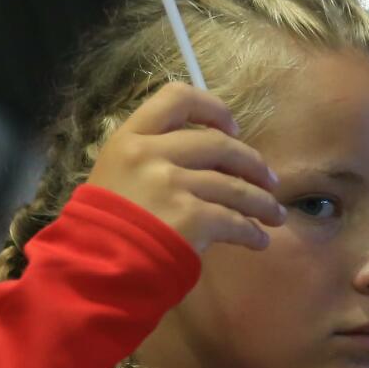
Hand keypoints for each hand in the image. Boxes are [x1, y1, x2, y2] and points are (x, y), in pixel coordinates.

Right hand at [85, 83, 283, 252]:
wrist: (93, 269)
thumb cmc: (103, 228)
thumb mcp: (114, 176)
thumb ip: (150, 158)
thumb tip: (205, 159)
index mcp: (130, 137)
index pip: (177, 98)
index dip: (213, 109)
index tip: (232, 128)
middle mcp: (151, 154)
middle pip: (219, 144)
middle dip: (252, 163)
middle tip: (269, 180)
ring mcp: (171, 184)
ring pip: (234, 186)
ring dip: (261, 202)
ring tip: (275, 216)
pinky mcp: (190, 217)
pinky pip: (234, 220)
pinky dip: (252, 231)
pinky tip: (259, 240)